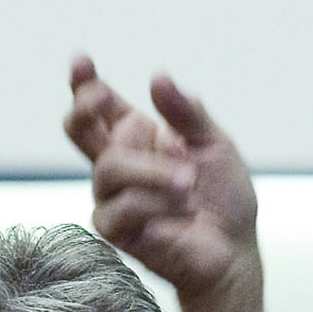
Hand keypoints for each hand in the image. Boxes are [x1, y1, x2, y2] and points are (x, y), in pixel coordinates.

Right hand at [65, 55, 270, 311]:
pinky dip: (155, 205)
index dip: (84, 84)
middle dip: (85, 110)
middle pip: (78, 130)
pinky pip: (120, 208)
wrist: (234, 250)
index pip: (100, 108)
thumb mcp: (215, 144)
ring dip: (152, 172)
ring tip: (188, 183)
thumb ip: (187, 113)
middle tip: (103, 99)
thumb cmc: (223, 198)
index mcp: (139, 138)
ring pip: (108, 169)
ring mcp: (113, 197)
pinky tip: (182, 212)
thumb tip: (157, 78)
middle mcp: (120, 164)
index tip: (82, 61)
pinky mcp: (116, 230)